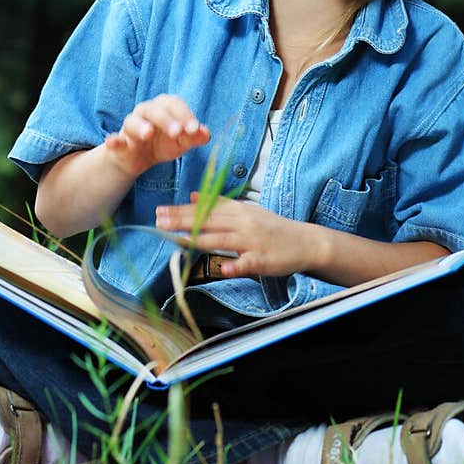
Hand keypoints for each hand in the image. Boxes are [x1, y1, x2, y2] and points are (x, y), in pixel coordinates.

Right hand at [104, 95, 210, 178]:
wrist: (139, 160)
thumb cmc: (163, 144)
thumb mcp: (181, 142)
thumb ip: (194, 137)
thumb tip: (206, 133)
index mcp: (163, 108)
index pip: (174, 104)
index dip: (185, 114)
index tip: (195, 129)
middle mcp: (145, 112)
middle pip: (154, 109)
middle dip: (167, 119)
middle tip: (177, 132)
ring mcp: (130, 126)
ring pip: (132, 121)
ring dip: (140, 126)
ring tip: (148, 133)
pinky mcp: (118, 142)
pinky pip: (113, 139)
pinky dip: (113, 140)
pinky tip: (113, 142)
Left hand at [156, 193, 321, 277]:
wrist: (304, 241)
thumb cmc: (271, 227)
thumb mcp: (247, 210)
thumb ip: (220, 203)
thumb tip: (194, 195)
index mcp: (238, 210)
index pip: (205, 209)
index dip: (182, 211)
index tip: (161, 211)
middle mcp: (243, 223)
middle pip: (209, 222)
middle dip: (183, 221)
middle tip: (159, 221)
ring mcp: (252, 241)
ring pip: (222, 240)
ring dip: (200, 239)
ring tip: (178, 239)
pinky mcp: (262, 260)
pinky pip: (246, 263)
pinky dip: (234, 265)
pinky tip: (222, 268)